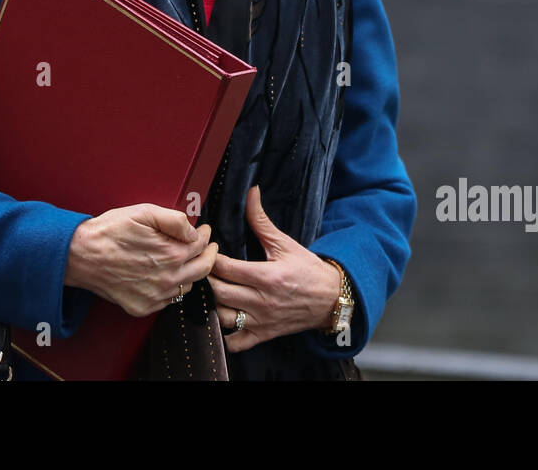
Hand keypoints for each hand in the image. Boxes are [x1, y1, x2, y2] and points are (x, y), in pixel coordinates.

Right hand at [64, 203, 218, 317]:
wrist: (81, 255)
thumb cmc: (110, 231)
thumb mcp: (144, 212)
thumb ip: (175, 220)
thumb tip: (194, 229)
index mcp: (171, 254)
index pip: (202, 246)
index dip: (205, 235)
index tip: (204, 230)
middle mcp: (167, 279)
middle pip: (203, 269)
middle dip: (209, 255)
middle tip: (208, 246)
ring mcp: (155, 297)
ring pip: (188, 287)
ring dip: (192, 272)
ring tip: (188, 260)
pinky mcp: (142, 308)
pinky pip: (169, 301)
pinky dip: (174, 288)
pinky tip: (169, 276)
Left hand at [208, 185, 341, 351]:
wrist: (331, 299)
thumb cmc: (308, 270)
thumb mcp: (285, 243)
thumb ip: (261, 221)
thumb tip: (251, 193)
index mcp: (267, 276)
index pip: (226, 268)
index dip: (212, 257)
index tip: (210, 250)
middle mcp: (263, 301)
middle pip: (219, 292)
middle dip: (209, 279)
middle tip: (206, 269)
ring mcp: (262, 321)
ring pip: (223, 317)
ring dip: (214, 304)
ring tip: (215, 291)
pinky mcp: (264, 335)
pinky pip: (236, 343)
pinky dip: (226, 334)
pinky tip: (225, 317)